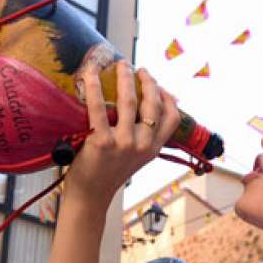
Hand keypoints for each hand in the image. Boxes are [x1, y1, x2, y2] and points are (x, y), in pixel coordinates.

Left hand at [62, 63, 180, 210]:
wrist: (91, 196)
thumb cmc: (110, 174)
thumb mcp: (135, 158)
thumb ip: (144, 137)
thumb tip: (149, 113)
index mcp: (154, 149)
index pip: (172, 118)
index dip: (167, 96)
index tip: (157, 83)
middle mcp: (143, 145)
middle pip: (153, 104)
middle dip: (147, 80)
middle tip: (137, 68)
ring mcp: (123, 143)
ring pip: (129, 100)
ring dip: (125, 77)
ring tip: (120, 65)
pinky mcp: (102, 142)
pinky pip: (98, 107)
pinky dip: (94, 86)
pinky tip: (90, 73)